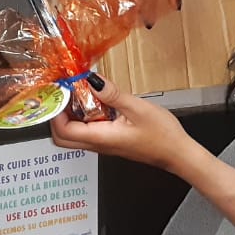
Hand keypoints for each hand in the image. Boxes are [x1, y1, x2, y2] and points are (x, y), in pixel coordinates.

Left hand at [51, 74, 195, 173]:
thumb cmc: (162, 136)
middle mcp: (98, 144)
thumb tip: (91, 80)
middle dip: (58, 115)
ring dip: (71, 115)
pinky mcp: (109, 141)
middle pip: (62, 137)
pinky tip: (96, 102)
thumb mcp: (138, 108)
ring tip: (80, 94)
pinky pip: (88, 131)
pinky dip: (84, 117)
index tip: (61, 92)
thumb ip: (112, 94)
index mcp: (101, 138)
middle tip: (65, 93)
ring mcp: (103, 144)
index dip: (56, 112)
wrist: (178, 154)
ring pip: (74, 134)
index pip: (63, 131)